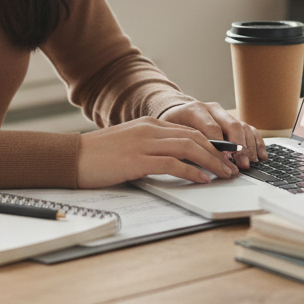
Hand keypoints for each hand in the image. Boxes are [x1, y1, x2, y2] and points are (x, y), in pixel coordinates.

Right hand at [76, 118, 238, 188]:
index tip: (224, 156)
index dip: (211, 143)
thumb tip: (174, 161)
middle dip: (217, 153)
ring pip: (188, 148)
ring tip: (223, 174)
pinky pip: (172, 163)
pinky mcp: (137, 160)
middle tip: (231, 168)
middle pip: (194, 137)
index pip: (189, 130)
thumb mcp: (128, 144)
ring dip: (211, 162)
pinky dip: (191, 171)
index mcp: (148, 124)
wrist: (72, 157)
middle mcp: (149, 129)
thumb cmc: (98, 156)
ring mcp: (144, 143)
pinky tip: (202, 179)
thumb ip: (150, 147)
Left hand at [158, 101, 266, 170]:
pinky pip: (249, 129)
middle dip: (239, 146)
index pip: (212, 127)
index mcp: (195, 110)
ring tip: (250, 162)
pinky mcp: (232, 120)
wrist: (175, 112)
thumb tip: (197, 162)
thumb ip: (185, 144)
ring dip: (249, 146)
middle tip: (242, 163)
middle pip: (232, 125)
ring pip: (243, 126)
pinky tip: (260, 156)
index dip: (220, 145)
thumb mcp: (171, 134)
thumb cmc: (172, 127)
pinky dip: (257, 142)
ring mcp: (223, 114)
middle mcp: (212, 109)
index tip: (226, 159)